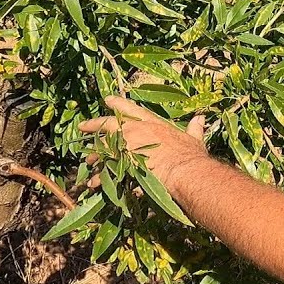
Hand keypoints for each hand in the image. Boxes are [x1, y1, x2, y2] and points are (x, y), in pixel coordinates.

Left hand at [79, 96, 208, 179]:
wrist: (185, 171)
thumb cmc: (190, 156)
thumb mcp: (193, 139)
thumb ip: (195, 129)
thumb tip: (201, 119)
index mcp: (152, 123)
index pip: (131, 109)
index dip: (118, 103)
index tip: (107, 100)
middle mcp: (136, 131)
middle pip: (109, 124)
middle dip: (94, 124)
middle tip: (82, 126)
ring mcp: (127, 147)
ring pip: (103, 149)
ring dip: (95, 156)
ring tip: (88, 164)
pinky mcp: (123, 164)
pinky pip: (106, 170)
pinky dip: (100, 177)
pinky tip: (94, 183)